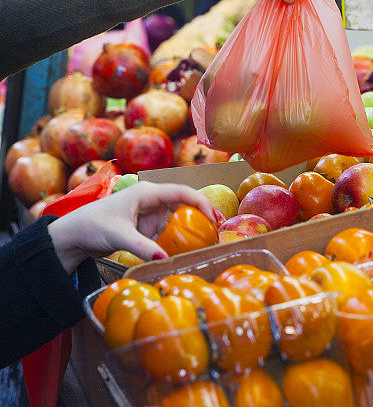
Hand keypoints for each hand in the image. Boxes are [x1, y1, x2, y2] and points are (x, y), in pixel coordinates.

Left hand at [47, 182, 214, 273]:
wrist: (73, 236)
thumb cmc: (93, 225)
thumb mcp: (119, 236)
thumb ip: (143, 247)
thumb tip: (166, 259)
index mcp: (147, 193)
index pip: (182, 192)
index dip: (201, 202)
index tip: (213, 218)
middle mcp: (152, 199)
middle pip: (185, 202)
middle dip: (202, 214)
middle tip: (218, 230)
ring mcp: (150, 213)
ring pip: (179, 217)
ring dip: (193, 226)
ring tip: (209, 239)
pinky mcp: (147, 226)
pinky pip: (169, 229)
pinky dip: (179, 237)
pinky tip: (189, 247)